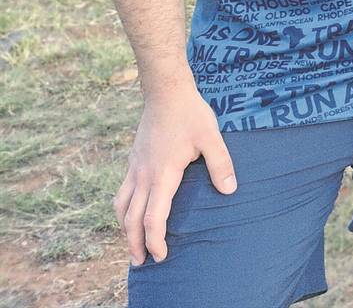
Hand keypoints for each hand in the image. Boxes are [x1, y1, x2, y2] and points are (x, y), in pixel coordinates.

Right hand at [114, 84, 235, 264]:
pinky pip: (122, 192)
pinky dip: (123, 209)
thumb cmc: (190, 114)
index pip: (153, 217)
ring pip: (121, 206)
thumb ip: (221, 164)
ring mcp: (134, 168)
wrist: (165, 92)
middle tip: (141, 262)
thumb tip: (230, 190)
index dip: (155, 240)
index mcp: (162, 175)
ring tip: (131, 243)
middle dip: (134, 243)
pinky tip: (130, 212)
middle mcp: (143, 175)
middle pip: (131, 218)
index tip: (161, 254)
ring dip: (124, 228)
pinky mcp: (133, 161)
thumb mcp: (211, 137)